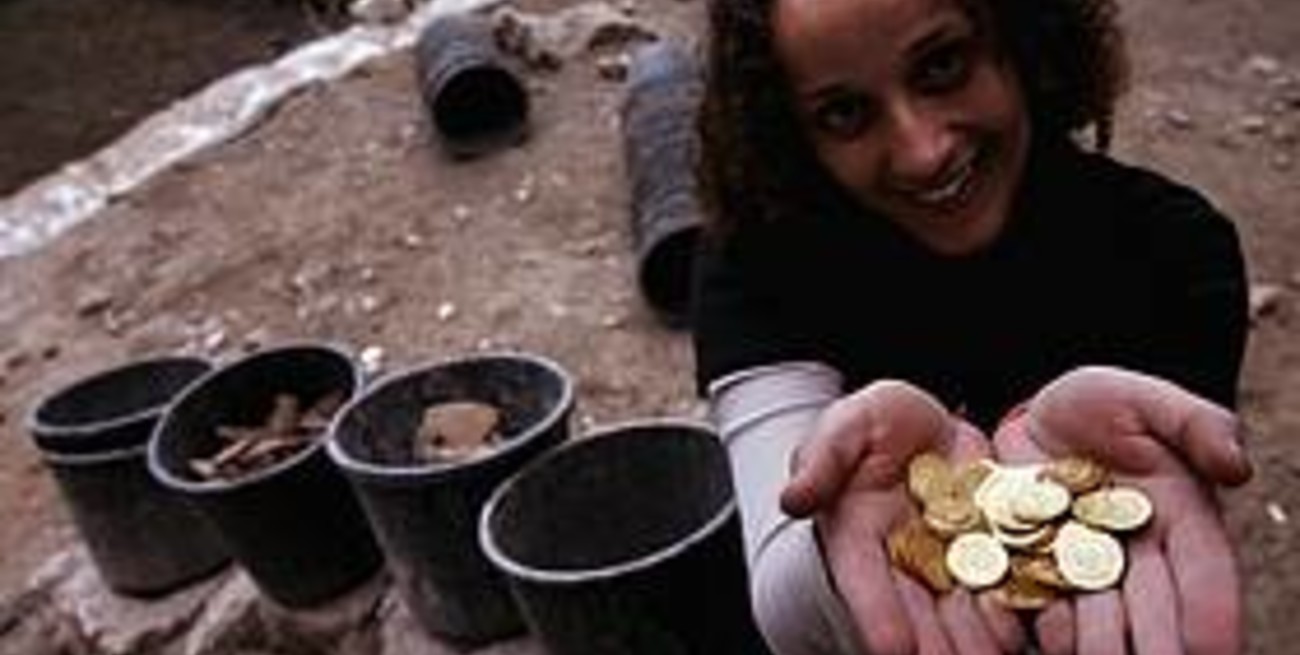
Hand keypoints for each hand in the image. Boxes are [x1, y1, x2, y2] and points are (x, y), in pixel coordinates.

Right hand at [781, 380, 1024, 654]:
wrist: (932, 425)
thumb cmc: (879, 424)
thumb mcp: (848, 424)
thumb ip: (822, 457)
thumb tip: (791, 498)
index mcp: (858, 537)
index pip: (863, 580)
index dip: (877, 614)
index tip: (891, 647)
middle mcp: (906, 562)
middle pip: (919, 612)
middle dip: (936, 644)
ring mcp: (954, 563)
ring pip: (965, 612)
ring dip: (980, 639)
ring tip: (997, 651)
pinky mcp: (1000, 555)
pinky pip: (1013, 588)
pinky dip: (1024, 610)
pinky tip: (1043, 627)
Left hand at [996, 366, 1249, 654]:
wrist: (1029, 417)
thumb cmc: (1100, 405)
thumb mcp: (1148, 401)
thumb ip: (1197, 425)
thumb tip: (1237, 467)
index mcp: (1184, 525)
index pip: (1207, 580)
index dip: (1212, 616)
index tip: (1211, 647)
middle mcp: (1139, 563)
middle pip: (1154, 620)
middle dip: (1154, 648)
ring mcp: (1085, 577)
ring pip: (1097, 630)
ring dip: (1095, 645)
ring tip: (1087, 652)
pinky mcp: (1032, 578)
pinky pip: (1035, 613)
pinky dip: (1037, 627)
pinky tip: (1016, 638)